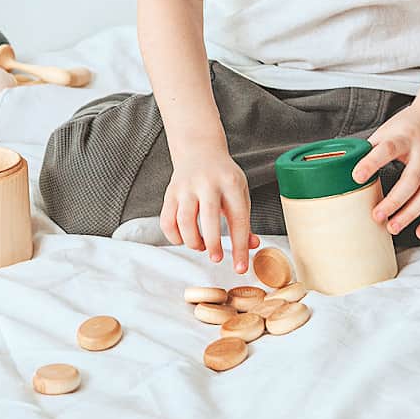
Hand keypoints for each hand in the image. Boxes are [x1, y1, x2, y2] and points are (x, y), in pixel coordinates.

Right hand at [160, 151, 260, 272]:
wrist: (200, 150)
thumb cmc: (223, 175)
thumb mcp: (240, 191)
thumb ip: (244, 220)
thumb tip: (252, 246)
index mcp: (230, 182)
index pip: (238, 218)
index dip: (240, 246)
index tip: (240, 267)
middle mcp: (207, 182)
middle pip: (209, 218)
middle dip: (213, 244)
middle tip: (217, 258)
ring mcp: (186, 186)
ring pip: (185, 221)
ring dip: (193, 242)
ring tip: (202, 245)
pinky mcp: (170, 192)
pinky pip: (167, 221)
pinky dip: (175, 237)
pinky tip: (185, 238)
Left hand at [351, 99, 419, 240]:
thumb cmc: (410, 123)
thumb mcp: (388, 128)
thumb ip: (372, 147)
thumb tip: (348, 165)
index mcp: (404, 137)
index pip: (386, 150)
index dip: (371, 163)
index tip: (356, 176)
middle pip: (410, 180)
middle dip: (393, 201)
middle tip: (377, 216)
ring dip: (410, 214)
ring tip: (392, 227)